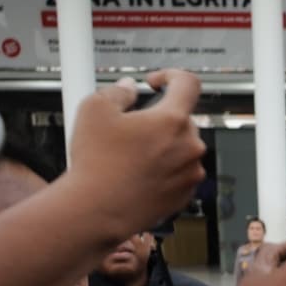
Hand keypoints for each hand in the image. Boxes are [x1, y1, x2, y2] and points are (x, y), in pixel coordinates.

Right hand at [66, 69, 206, 236]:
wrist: (98, 210)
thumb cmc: (97, 164)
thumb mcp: (95, 109)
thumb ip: (118, 91)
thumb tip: (128, 89)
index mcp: (172, 121)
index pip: (188, 83)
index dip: (171, 76)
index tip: (156, 83)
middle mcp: (190, 146)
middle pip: (182, 119)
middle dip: (159, 118)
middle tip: (131, 128)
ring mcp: (191, 173)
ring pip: (181, 147)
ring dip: (162, 145)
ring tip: (131, 155)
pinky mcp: (185, 194)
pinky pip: (180, 172)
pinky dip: (164, 169)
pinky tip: (139, 174)